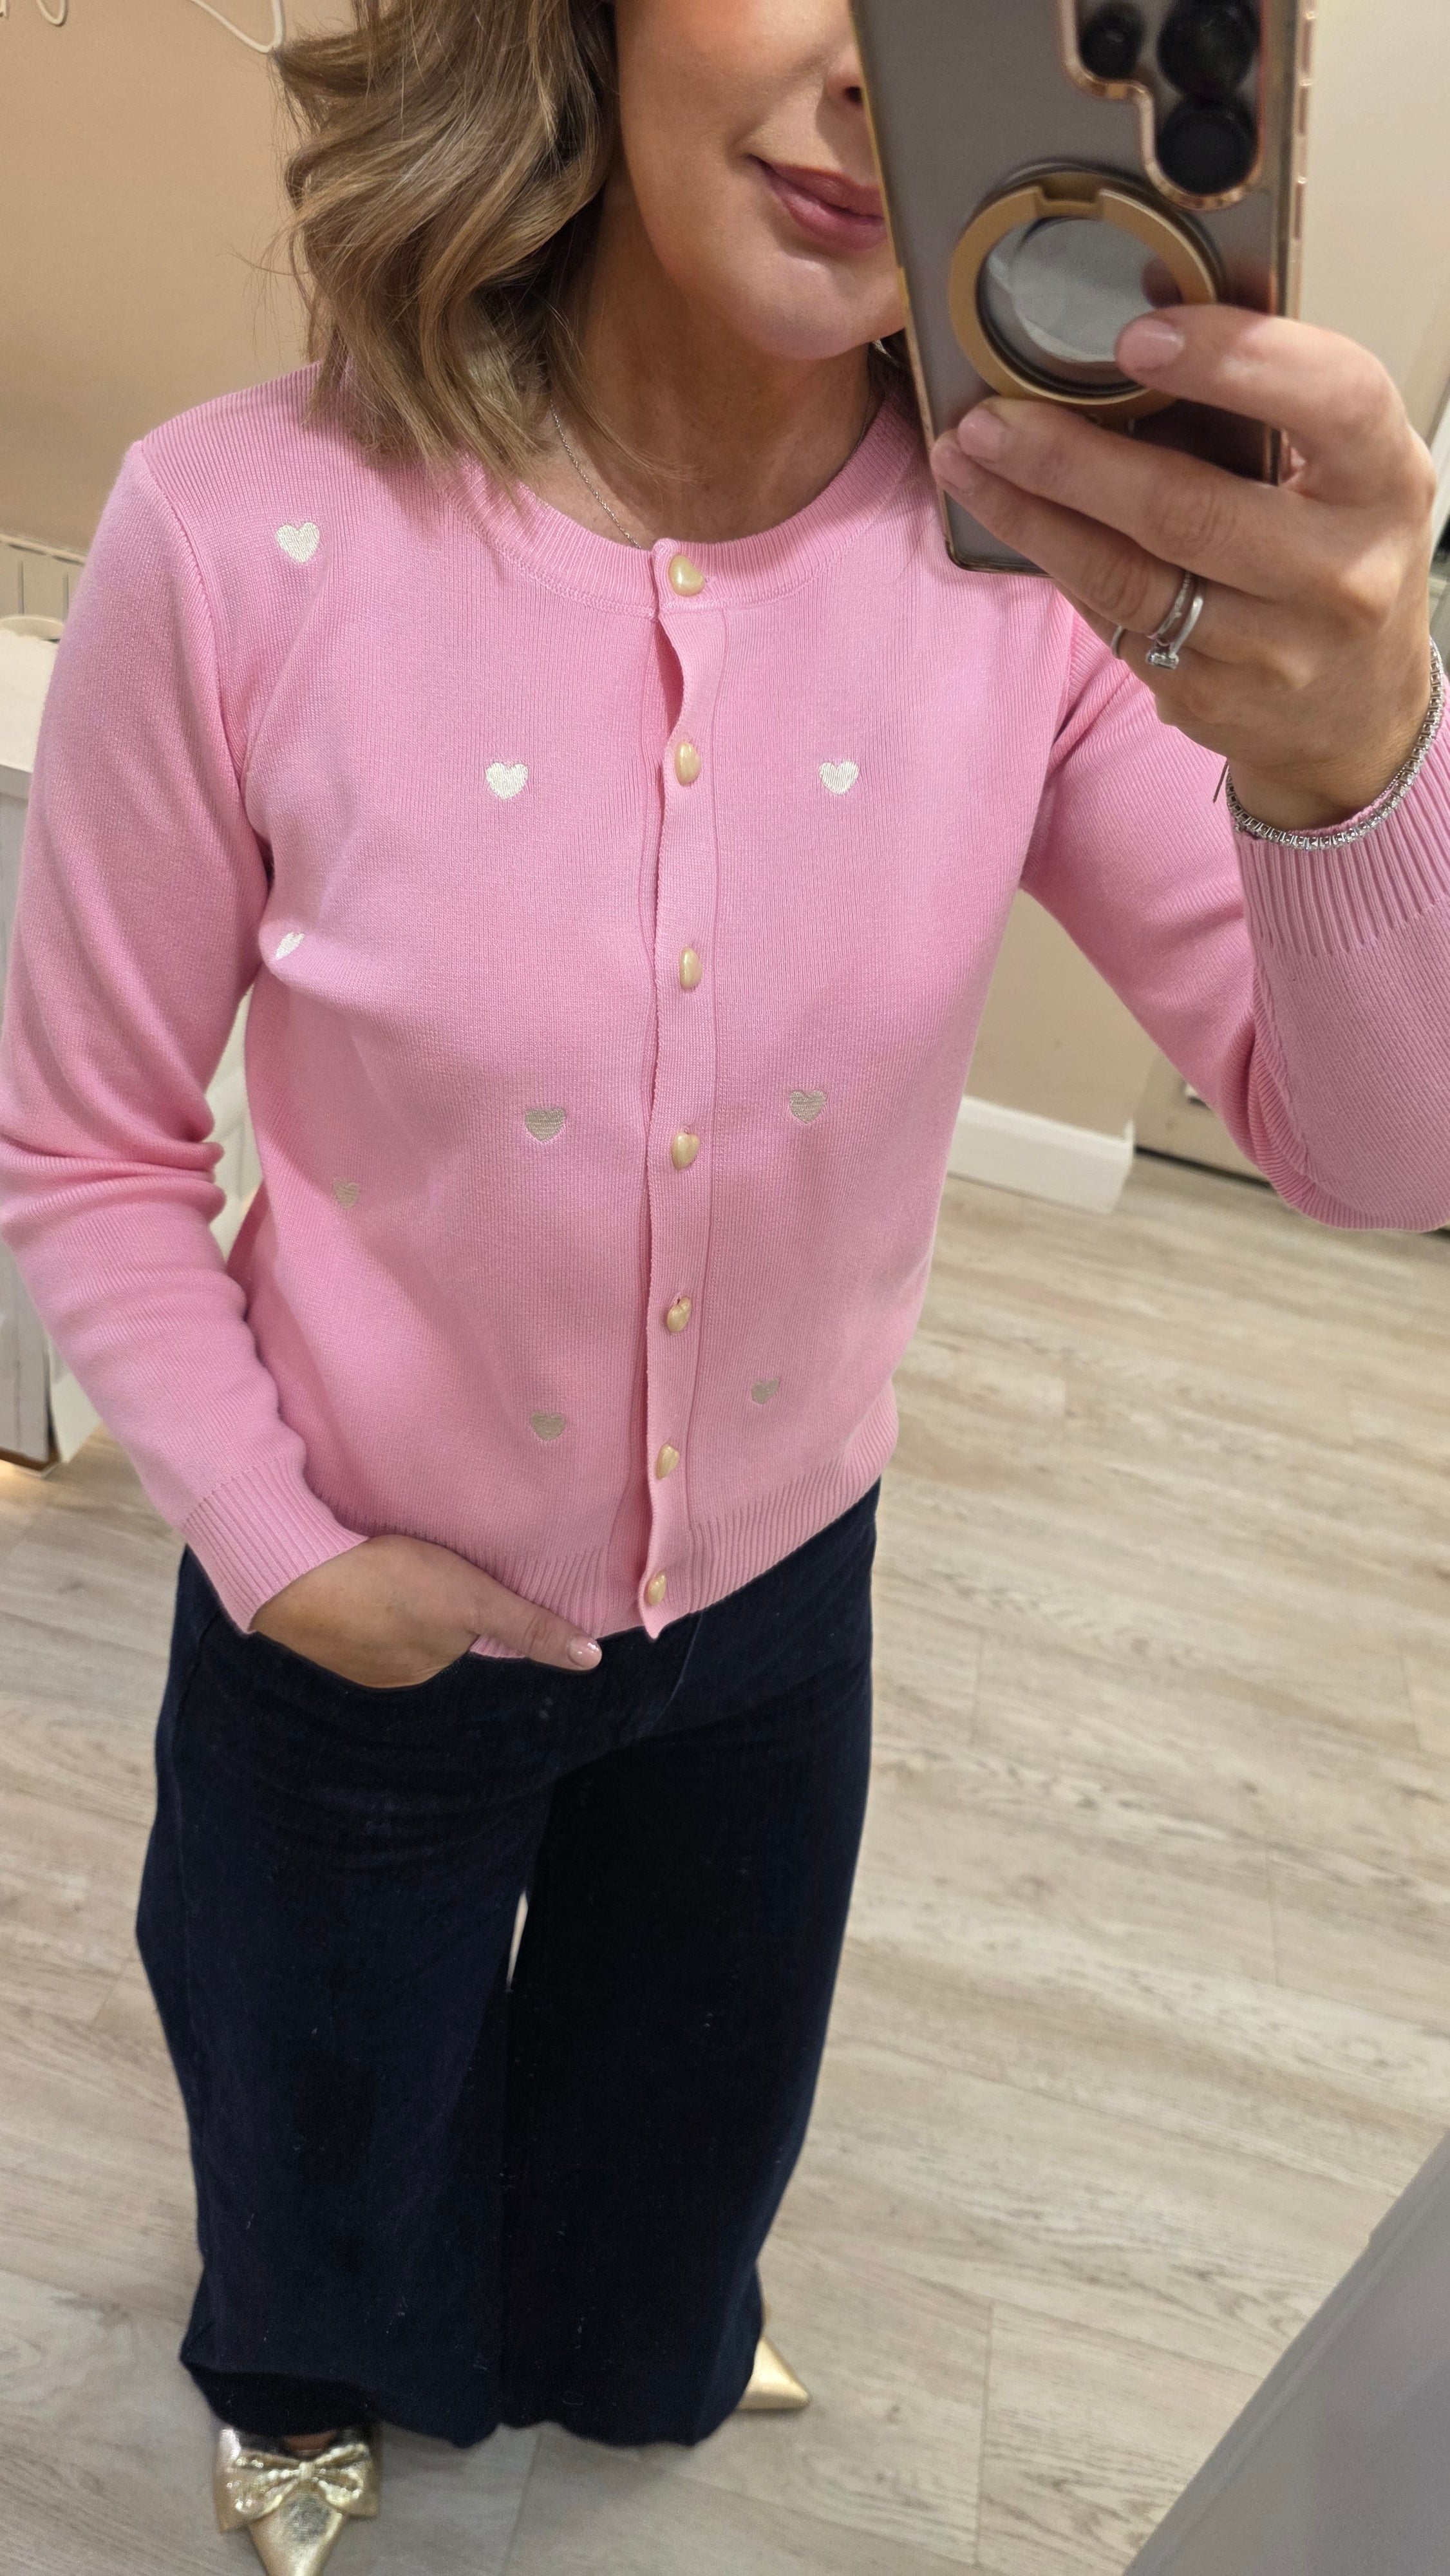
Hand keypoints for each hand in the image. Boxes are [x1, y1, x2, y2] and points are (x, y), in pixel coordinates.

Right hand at [251, 1534, 602, 1686]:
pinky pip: (349, 1605)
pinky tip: (353, 1563)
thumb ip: (528, 1626)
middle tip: (429, 1554)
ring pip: (389, 1617)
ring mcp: (348, 1652)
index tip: (465, 1570)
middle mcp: (390, 1670)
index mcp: (428, 1665)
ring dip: (393, 1593)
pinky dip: (355, 1587)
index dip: (471, 1599)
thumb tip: (591, 1660)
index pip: (466, 1632)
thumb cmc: (390, 1585)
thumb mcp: (474, 1601)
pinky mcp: (315, 1625)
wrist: (295, 1576)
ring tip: (390, 1555)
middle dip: (433, 1598)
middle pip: (429, 1627)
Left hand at [929, 307, 1439, 830]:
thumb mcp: (1344, 468)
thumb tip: (1148, 315)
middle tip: (992, 418)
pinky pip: (1115, 623)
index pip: (1328, 399)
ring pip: (1130, 577)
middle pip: (1189, 508)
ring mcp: (1275, 649)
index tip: (1137, 336)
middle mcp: (1340, 571)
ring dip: (1034, 516)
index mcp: (1383, 480)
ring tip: (971, 461)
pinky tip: (1018, 522)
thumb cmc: (1340, 553)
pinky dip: (1059, 565)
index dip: (1231, 361)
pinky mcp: (1213, 701)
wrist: (1357, 708)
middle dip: (1072, 459)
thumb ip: (1273, 406)